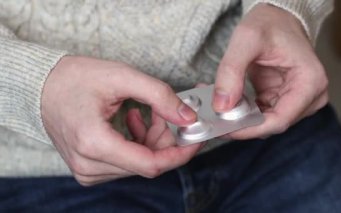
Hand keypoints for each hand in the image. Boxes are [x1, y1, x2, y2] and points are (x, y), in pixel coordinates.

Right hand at [42, 56, 200, 185]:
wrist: (40, 87)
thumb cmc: (73, 79)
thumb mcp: (121, 77)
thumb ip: (160, 96)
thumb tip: (188, 117)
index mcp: (94, 142)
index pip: (151, 164)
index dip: (179, 154)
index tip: (195, 140)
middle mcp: (89, 164)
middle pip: (147, 163)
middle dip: (165, 139)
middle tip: (166, 112)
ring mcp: (87, 170)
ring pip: (139, 163)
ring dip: (151, 139)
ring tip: (146, 111)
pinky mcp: (89, 168)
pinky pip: (126, 162)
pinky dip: (138, 143)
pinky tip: (134, 121)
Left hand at [213, 4, 327, 138]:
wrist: (278, 18)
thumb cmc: (270, 23)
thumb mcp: (246, 39)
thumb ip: (231, 72)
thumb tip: (222, 106)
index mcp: (310, 82)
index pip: (279, 120)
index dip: (250, 129)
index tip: (224, 129)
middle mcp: (310, 96)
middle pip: (271, 124)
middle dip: (240, 124)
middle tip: (212, 118)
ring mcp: (298, 100)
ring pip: (264, 122)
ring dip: (239, 118)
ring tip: (214, 107)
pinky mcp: (284, 99)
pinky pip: (261, 114)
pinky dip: (242, 111)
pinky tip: (226, 102)